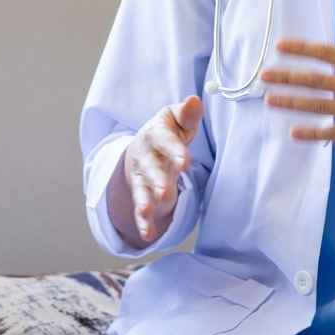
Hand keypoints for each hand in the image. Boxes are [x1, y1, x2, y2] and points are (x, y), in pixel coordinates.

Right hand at [122, 95, 203, 241]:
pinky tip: (147, 234)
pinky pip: (140, 206)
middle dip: (158, 179)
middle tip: (167, 192)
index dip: (174, 150)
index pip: (164, 140)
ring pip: (142, 188)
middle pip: (150, 167)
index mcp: (156, 132)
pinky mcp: (140, 192)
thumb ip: (187, 114)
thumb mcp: (178, 121)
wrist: (143, 147)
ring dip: (146, 201)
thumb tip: (195, 100)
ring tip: (151, 212)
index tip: (185, 162)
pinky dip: (143, 221)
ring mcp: (141, 174)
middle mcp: (145, 153)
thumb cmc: (169, 133)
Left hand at [261, 30, 334, 150]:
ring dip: (292, 103)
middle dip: (287, 77)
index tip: (281, 46)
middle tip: (264, 76)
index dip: (301, 49)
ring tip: (270, 100)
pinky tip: (295, 133)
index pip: (327, 53)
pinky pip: (334, 134)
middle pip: (316, 80)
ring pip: (319, 107)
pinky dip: (313, 134)